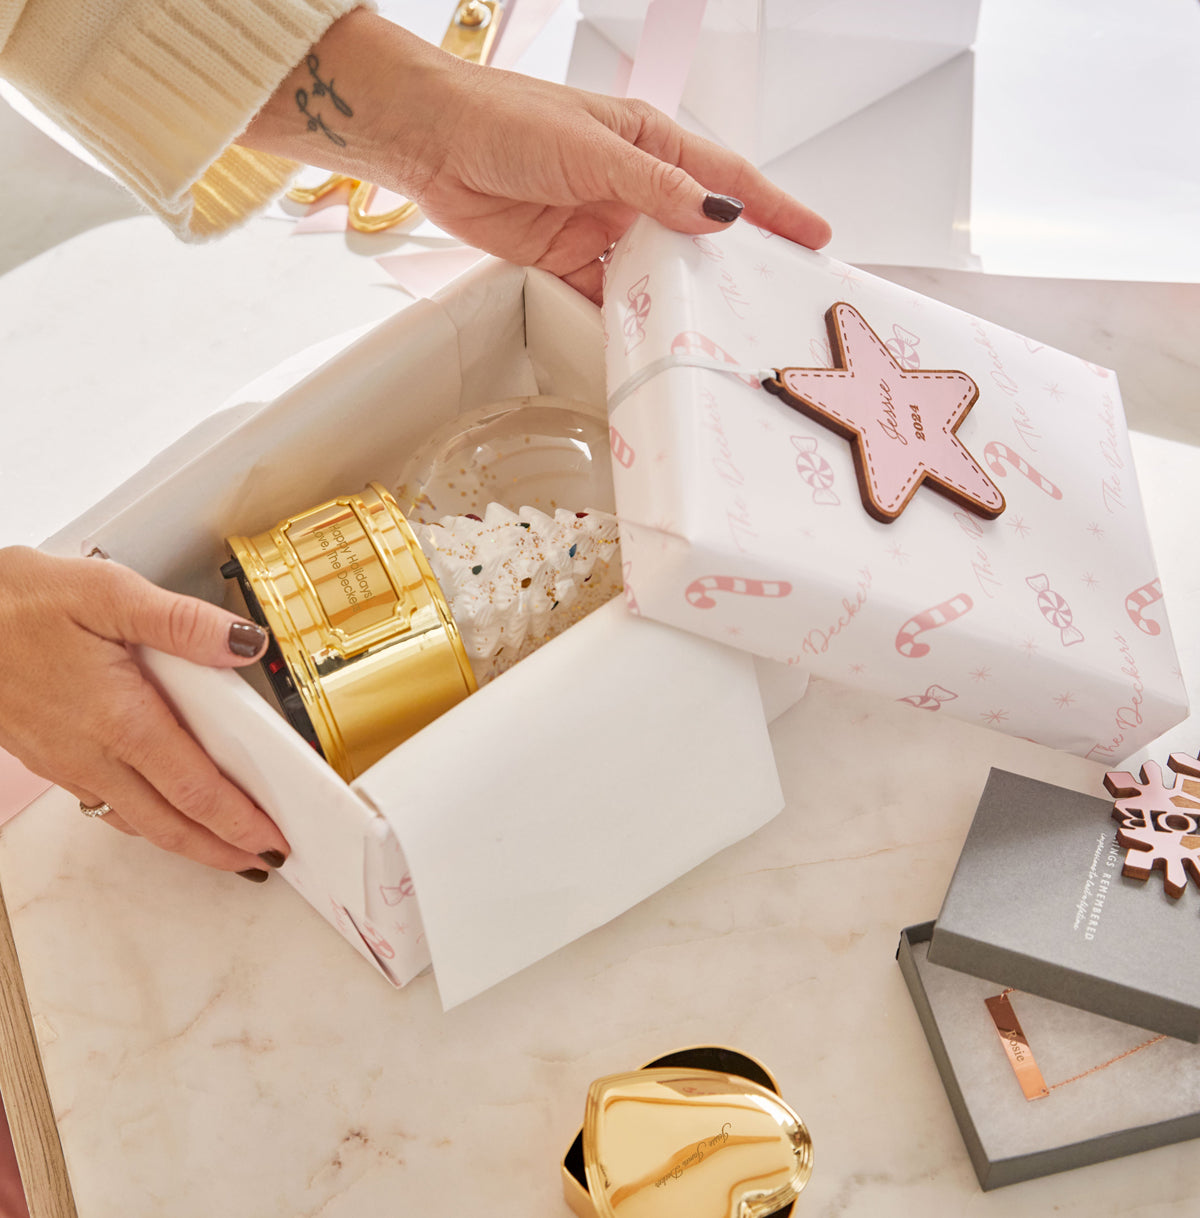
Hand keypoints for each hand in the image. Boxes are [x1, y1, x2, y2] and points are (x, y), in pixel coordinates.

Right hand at [0, 548, 288, 879]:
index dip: (239, 822)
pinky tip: (161, 810)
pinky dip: (146, 820)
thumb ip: (182, 622)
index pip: (195, 789)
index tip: (273, 840)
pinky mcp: (49, 757)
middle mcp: (92, 753)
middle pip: (169, 824)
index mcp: (120, 719)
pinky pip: (106, 804)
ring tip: (224, 844)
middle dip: (221, 850)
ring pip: (136, 820)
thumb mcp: (108, 592)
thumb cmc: (15, 603)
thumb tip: (243, 645)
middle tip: (264, 860)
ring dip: (185, 840)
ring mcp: (66, 762)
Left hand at [240, 11, 830, 301]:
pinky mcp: (564, 261)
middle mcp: (631, 189)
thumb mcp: (594, 149)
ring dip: (676, 301)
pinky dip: (623, 320)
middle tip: (768, 307)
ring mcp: (600, 228)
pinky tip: (645, 343)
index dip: (773, 211)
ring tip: (712, 338)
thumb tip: (718, 217)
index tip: (814, 240)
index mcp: (650, 145)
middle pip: (695, 236)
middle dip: (731, 269)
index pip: (726, 181)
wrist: (431, 142)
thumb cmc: (508, 119)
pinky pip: (605, 298)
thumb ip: (656, 189)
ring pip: (653, 273)